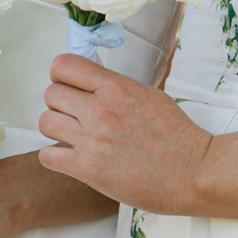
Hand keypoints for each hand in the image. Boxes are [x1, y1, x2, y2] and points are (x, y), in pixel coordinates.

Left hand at [39, 53, 210, 211]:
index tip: (70, 86)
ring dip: (55, 128)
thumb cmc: (176, 135)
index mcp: (115, 87)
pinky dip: (54, 157)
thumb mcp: (150, 94)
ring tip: (71, 136)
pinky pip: (48, 156)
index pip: (64, 66)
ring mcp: (91, 140)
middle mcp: (99, 110)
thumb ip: (120, 86)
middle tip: (72, 115)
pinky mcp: (88, 169)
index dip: (61, 76)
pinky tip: (69, 159)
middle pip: (51, 94)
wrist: (191, 171)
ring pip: (45, 122)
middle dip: (59, 103)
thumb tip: (102, 76)